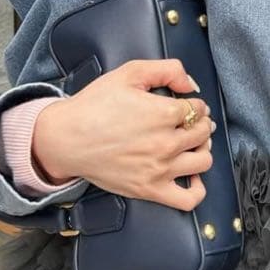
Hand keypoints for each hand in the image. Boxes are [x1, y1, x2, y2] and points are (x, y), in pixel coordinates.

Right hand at [32, 58, 214, 211]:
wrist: (66, 138)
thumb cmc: (94, 105)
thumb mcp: (129, 73)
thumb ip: (167, 70)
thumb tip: (191, 85)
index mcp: (163, 114)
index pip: (198, 109)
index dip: (194, 104)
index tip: (185, 105)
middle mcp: (166, 143)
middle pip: (203, 133)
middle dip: (200, 123)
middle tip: (189, 121)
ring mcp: (159, 170)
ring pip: (203, 161)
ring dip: (202, 149)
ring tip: (190, 144)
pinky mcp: (150, 190)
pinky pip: (189, 199)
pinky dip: (198, 189)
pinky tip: (190, 176)